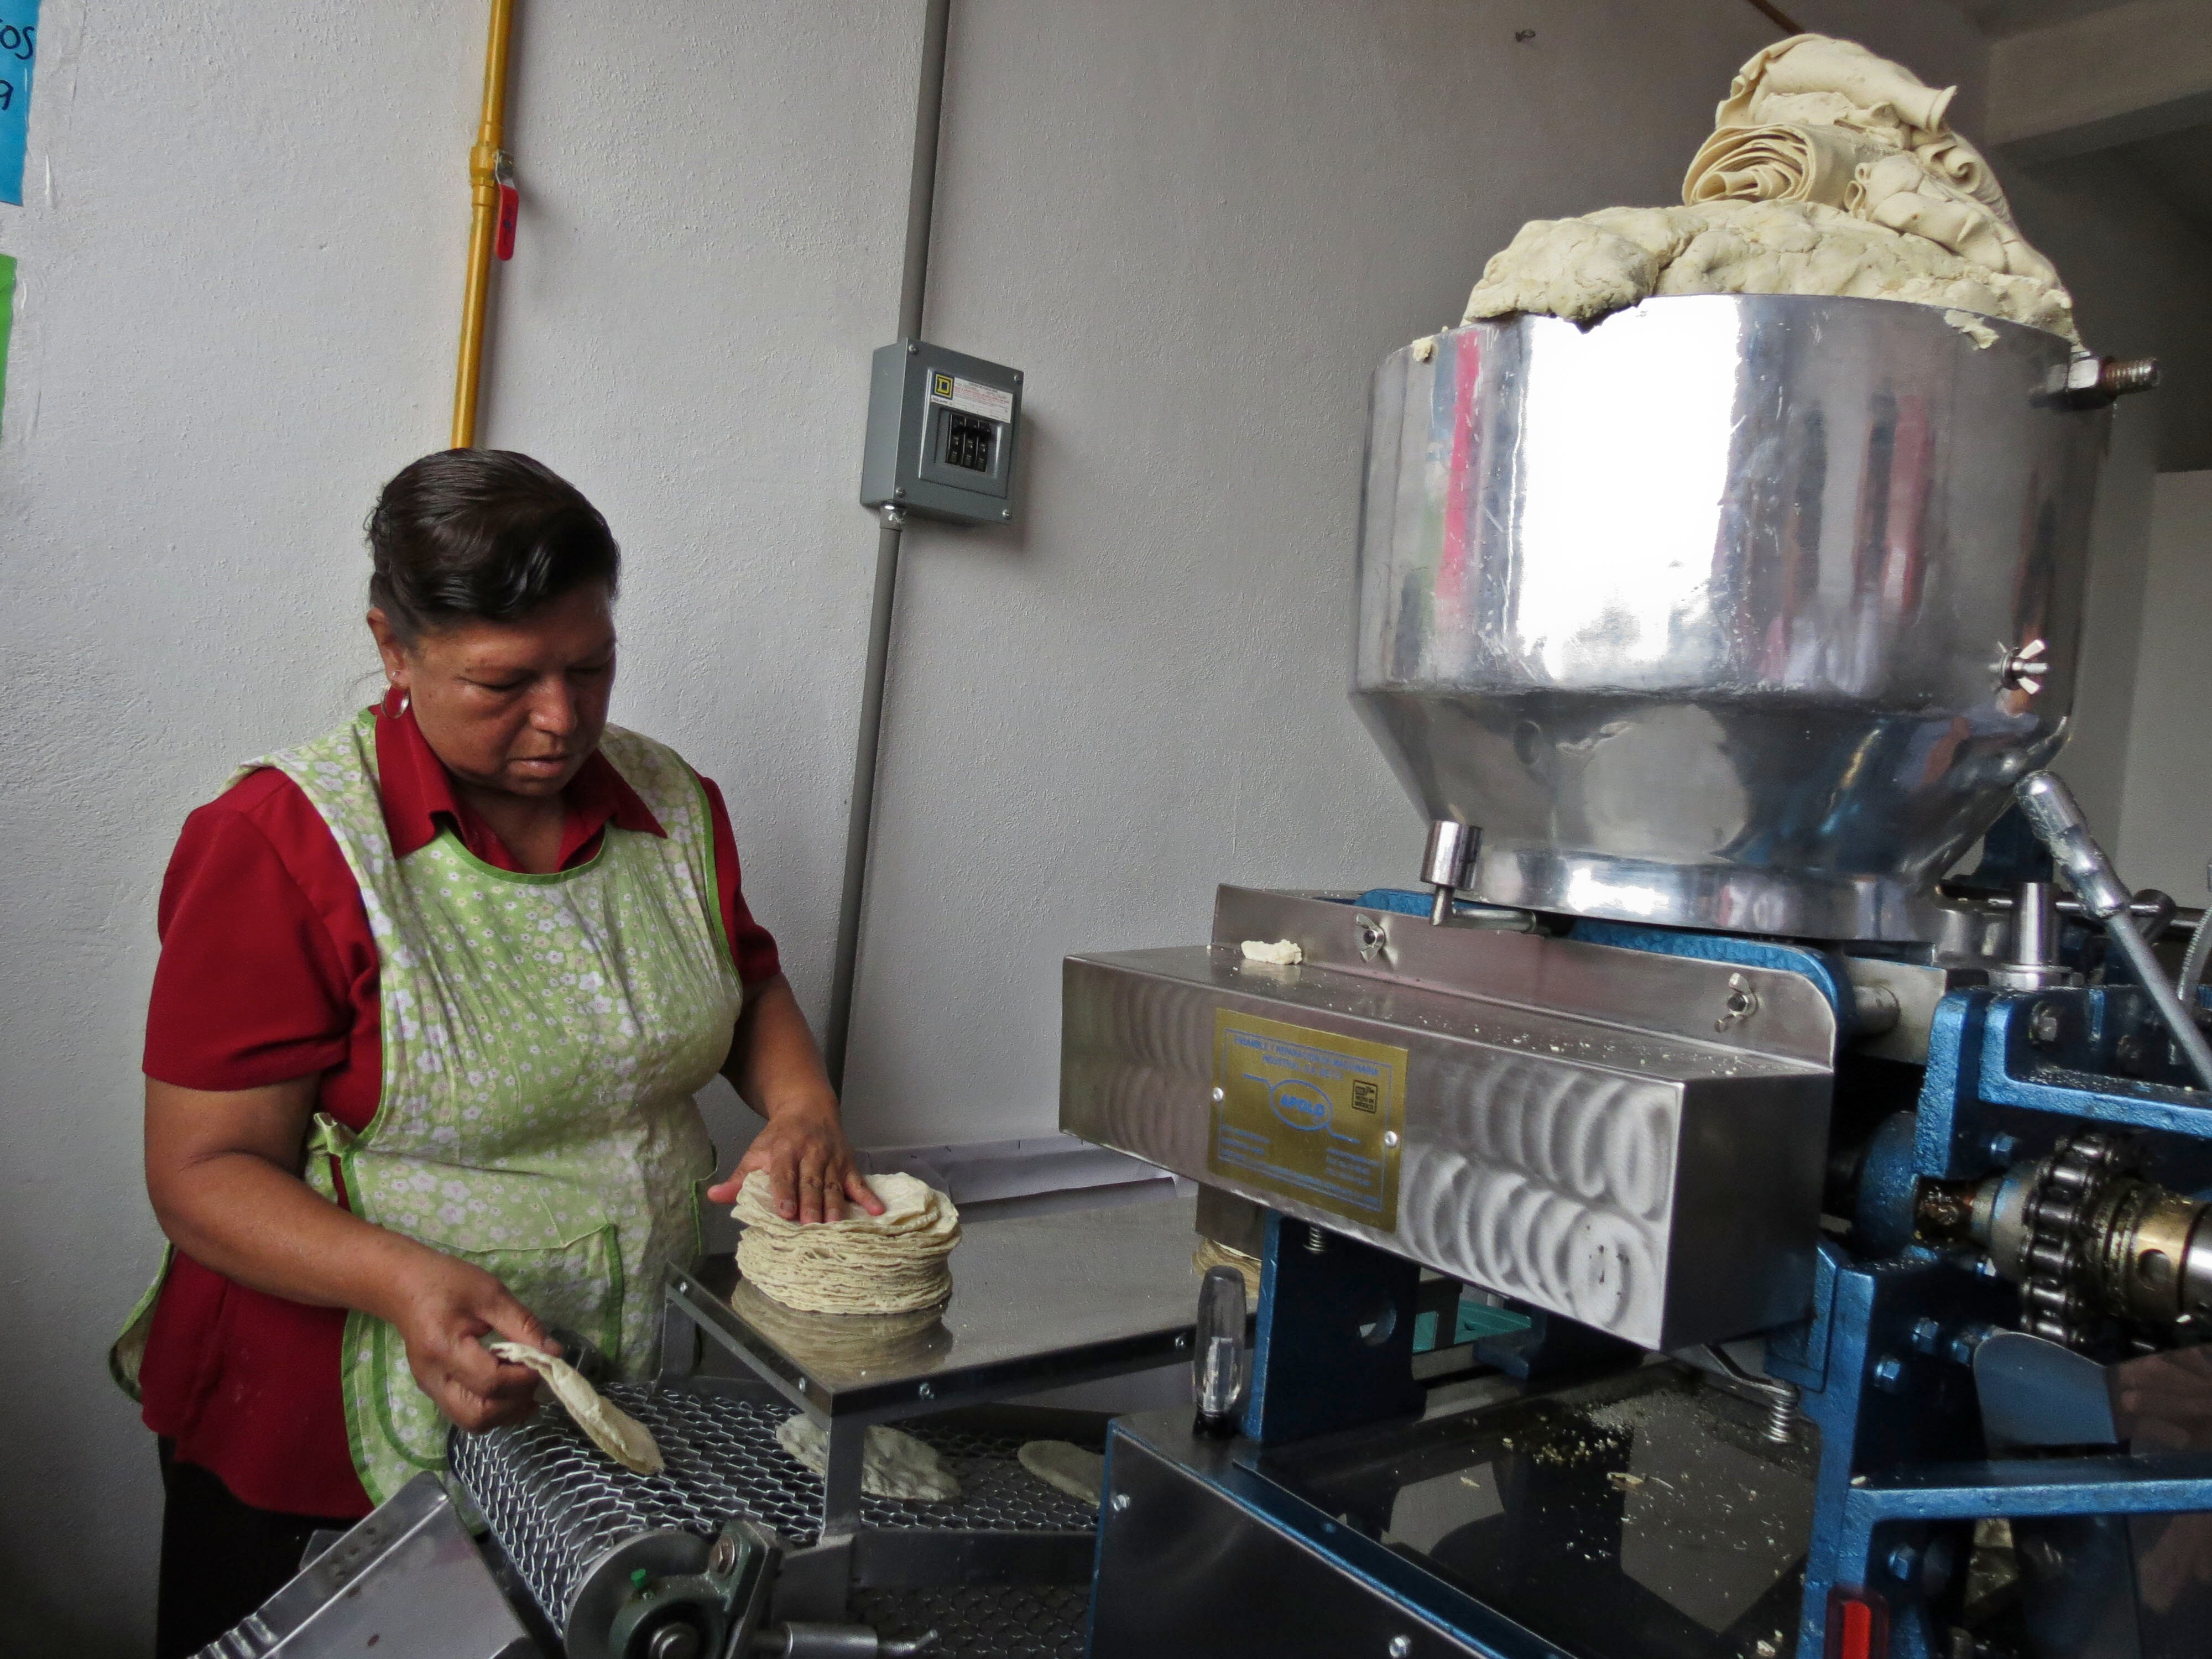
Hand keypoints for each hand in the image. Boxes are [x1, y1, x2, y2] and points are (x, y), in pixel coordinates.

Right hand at [374, 1244, 554, 1432]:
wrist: (404, 1285)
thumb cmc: (447, 1282)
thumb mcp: (491, 1294)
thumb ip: (523, 1325)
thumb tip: (554, 1354)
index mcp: (443, 1348)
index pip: (490, 1381)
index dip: (524, 1377)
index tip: (545, 1360)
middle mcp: (432, 1378)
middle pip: (478, 1414)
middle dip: (515, 1403)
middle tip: (535, 1377)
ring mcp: (430, 1389)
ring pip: (472, 1422)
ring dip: (505, 1412)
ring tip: (525, 1387)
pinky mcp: (433, 1391)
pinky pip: (466, 1414)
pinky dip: (493, 1409)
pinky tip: (509, 1390)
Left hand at [708, 1098, 882, 1223]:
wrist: (809, 1106)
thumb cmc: (778, 1138)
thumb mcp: (755, 1152)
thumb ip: (738, 1178)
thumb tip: (713, 1197)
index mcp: (783, 1152)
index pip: (783, 1175)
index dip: (785, 1193)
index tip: (785, 1213)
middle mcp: (810, 1154)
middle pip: (811, 1182)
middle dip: (811, 1204)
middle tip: (811, 1226)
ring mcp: (832, 1159)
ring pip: (834, 1184)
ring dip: (836, 1205)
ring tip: (837, 1227)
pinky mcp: (848, 1164)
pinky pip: (859, 1181)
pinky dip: (869, 1196)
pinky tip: (878, 1211)